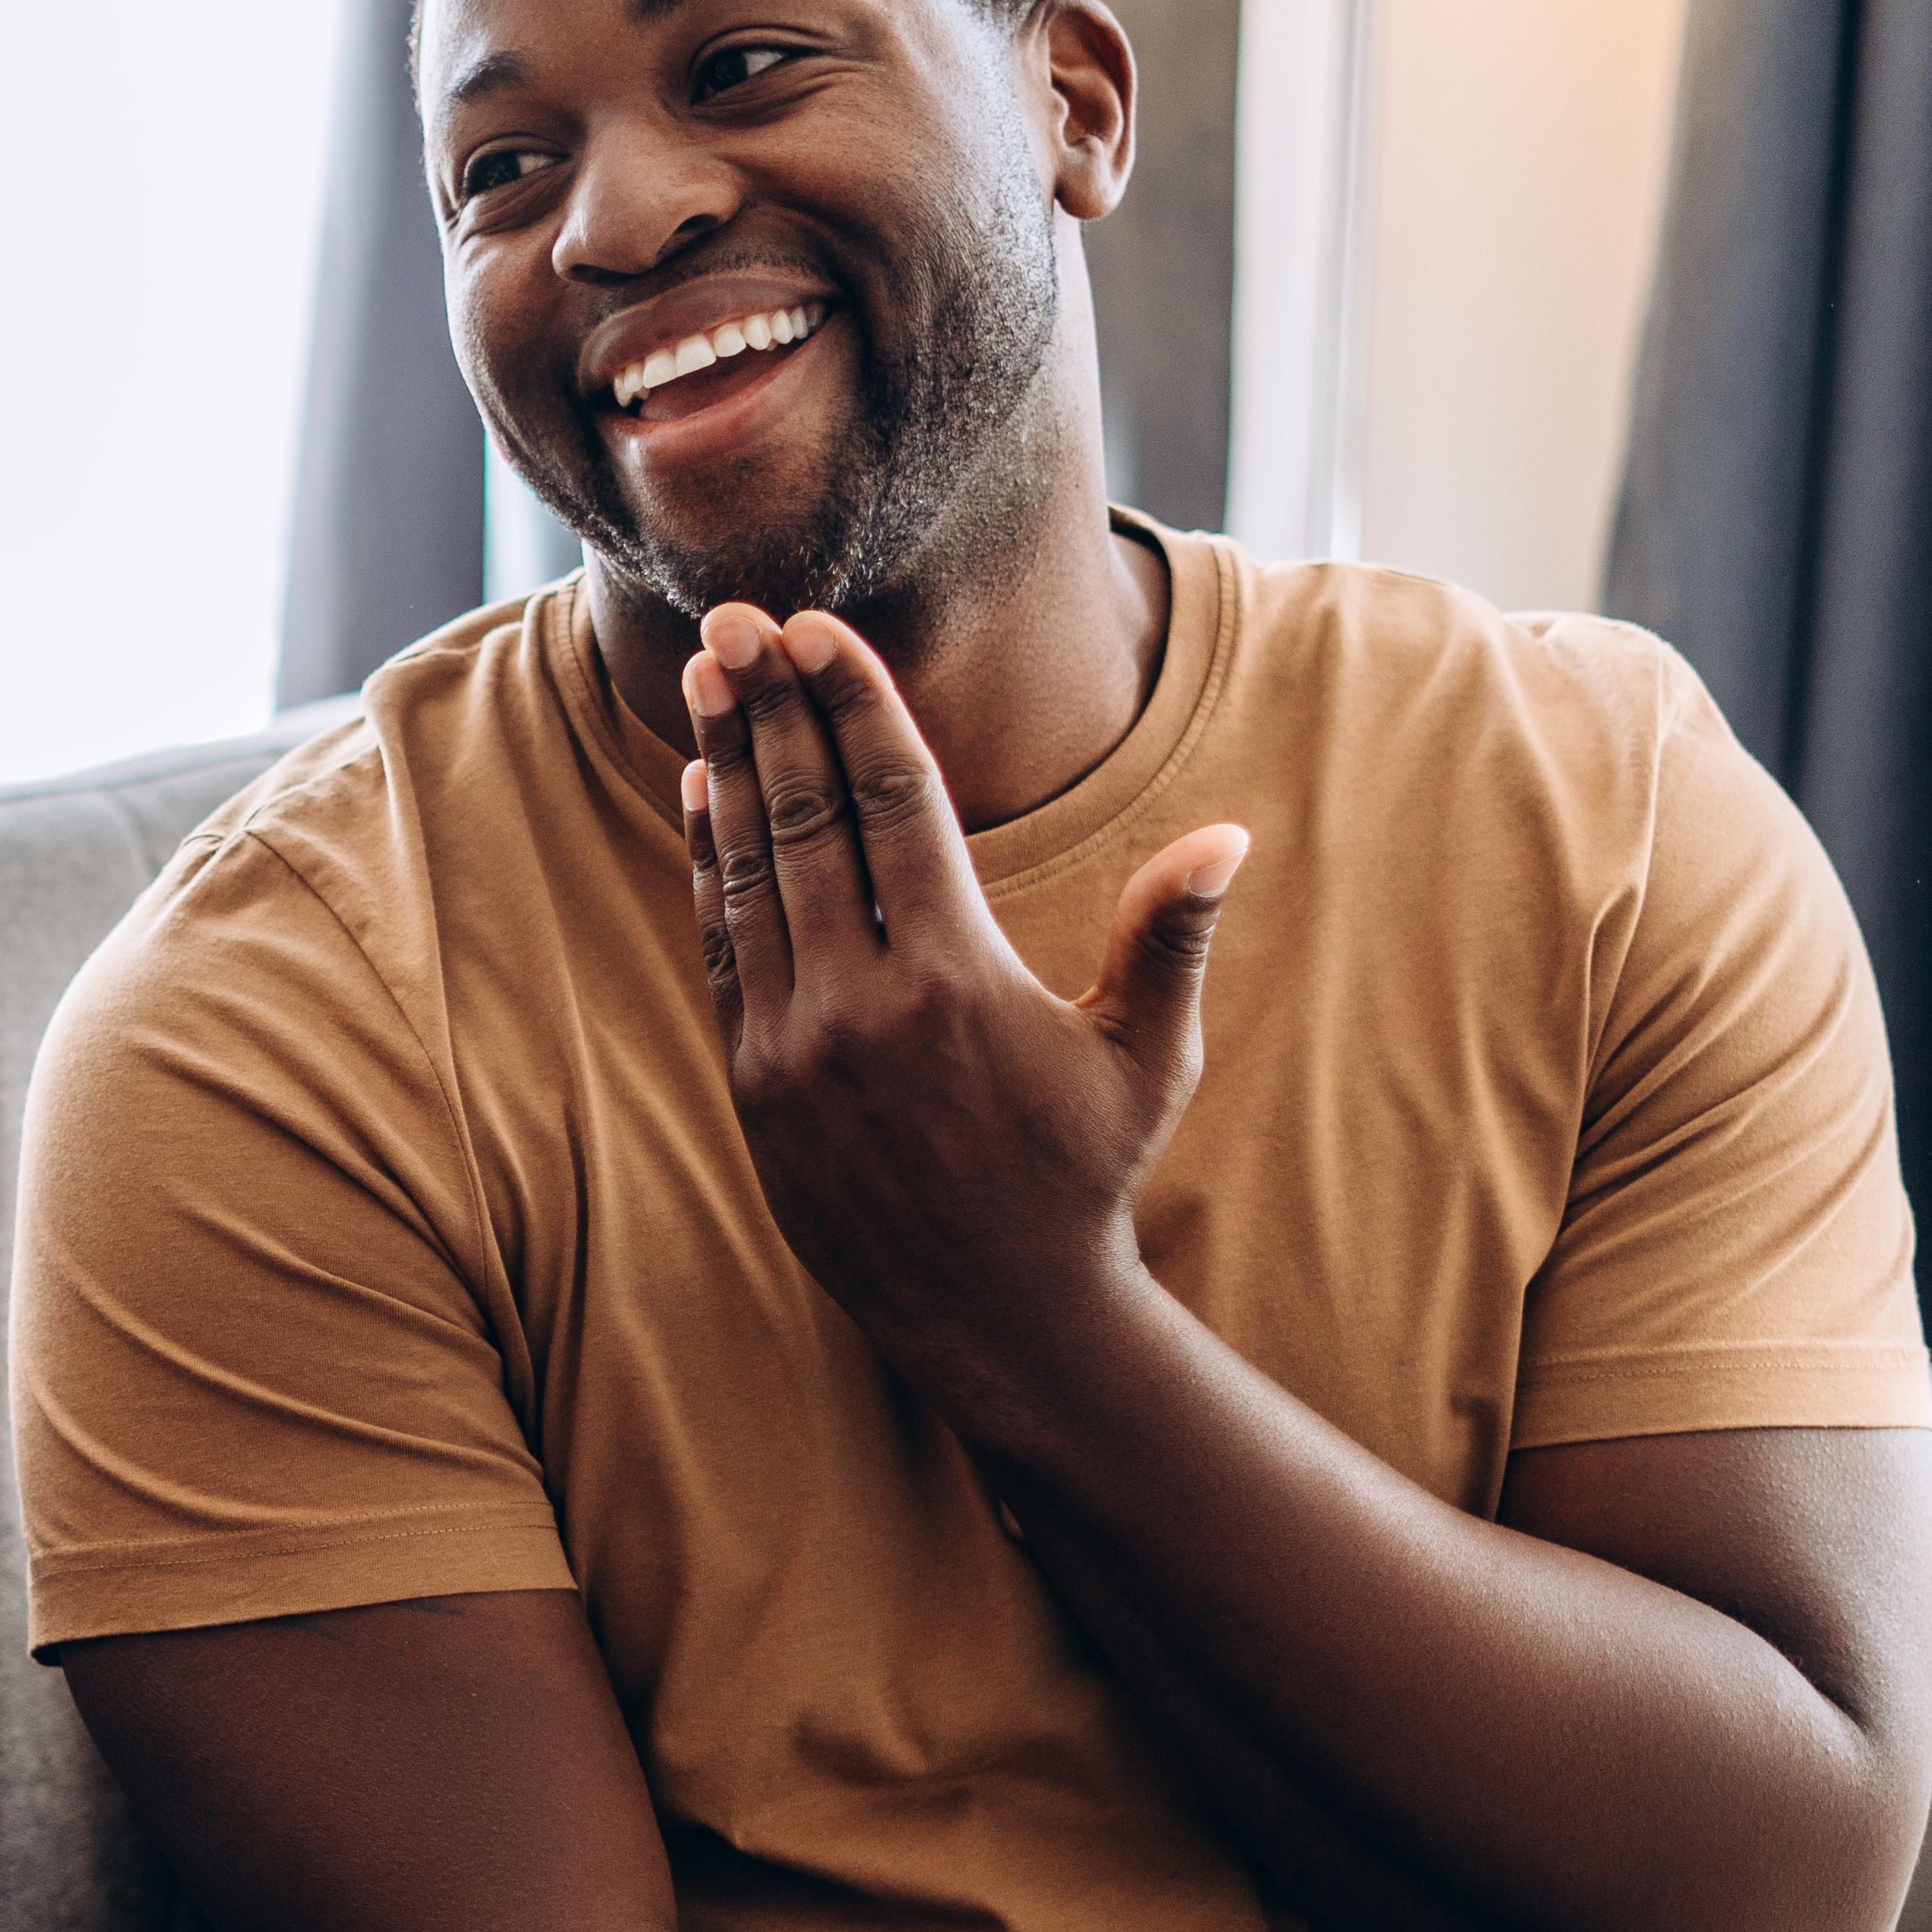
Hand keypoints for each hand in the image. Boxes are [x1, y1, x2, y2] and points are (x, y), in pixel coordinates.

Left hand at [675, 602, 1243, 1419]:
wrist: (995, 1312)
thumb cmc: (1084, 1177)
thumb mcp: (1147, 1058)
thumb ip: (1172, 937)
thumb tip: (1227, 836)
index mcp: (958, 978)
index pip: (891, 803)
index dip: (852, 704)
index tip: (815, 629)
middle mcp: (863, 1005)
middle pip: (804, 818)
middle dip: (771, 708)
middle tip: (735, 618)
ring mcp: (795, 1048)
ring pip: (749, 875)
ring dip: (727, 769)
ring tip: (710, 679)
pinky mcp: (753, 1085)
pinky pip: (722, 947)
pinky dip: (709, 865)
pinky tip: (703, 795)